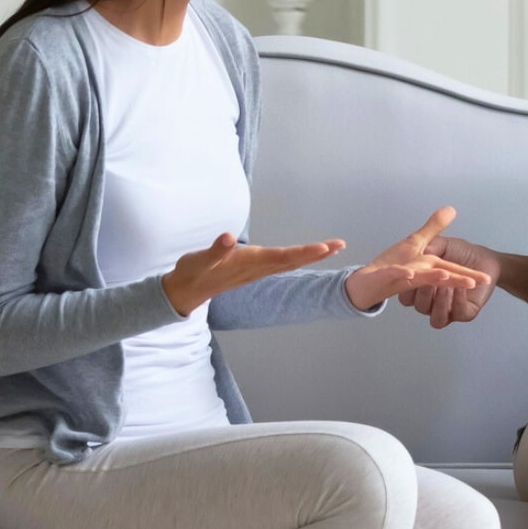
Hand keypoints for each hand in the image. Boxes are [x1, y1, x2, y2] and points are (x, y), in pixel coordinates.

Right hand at [162, 232, 345, 315]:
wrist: (187, 290)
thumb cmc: (193, 272)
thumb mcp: (200, 260)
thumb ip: (215, 250)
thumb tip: (227, 238)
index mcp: (249, 263)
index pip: (282, 257)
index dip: (304, 252)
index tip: (324, 248)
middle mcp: (257, 268)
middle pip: (293, 261)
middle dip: (316, 253)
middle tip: (340, 244)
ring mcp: (256, 270)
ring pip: (289, 262)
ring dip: (310, 255)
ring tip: (331, 248)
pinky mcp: (253, 269)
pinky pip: (282, 263)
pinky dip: (298, 257)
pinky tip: (306, 254)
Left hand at [345, 206, 493, 311]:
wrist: (366, 283)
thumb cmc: (392, 263)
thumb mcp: (417, 241)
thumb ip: (434, 226)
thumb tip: (451, 208)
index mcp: (429, 269)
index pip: (453, 272)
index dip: (469, 275)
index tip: (487, 278)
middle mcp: (419, 276)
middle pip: (443, 280)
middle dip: (458, 281)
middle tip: (475, 283)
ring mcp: (403, 280)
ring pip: (422, 281)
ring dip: (433, 280)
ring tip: (446, 277)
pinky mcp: (386, 279)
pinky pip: (395, 278)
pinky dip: (401, 274)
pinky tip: (410, 273)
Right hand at [403, 234, 501, 327]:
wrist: (485, 258)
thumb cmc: (460, 252)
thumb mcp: (440, 245)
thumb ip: (427, 247)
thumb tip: (417, 252)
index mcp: (421, 288)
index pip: (407, 297)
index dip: (408, 289)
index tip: (414, 275)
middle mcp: (432, 302)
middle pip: (420, 307)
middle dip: (425, 294)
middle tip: (431, 280)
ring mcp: (447, 310)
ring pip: (436, 318)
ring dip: (440, 301)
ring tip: (447, 285)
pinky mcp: (464, 313)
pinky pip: (457, 314)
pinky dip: (458, 300)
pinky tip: (461, 287)